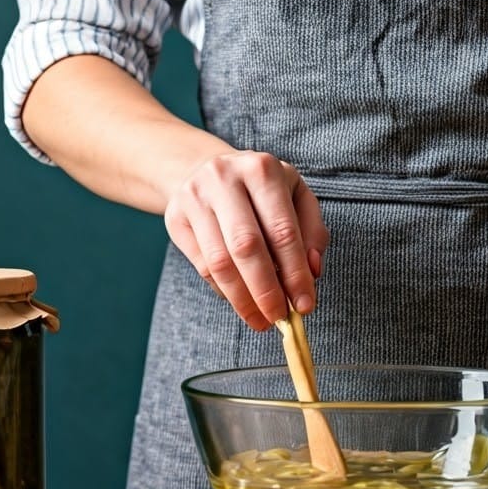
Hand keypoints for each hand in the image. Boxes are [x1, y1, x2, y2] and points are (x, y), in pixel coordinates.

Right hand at [163, 151, 328, 329]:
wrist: (205, 168)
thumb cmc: (260, 190)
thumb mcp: (295, 197)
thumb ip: (312, 233)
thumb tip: (312, 272)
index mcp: (262, 169)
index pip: (283, 231)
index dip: (295, 273)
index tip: (305, 305)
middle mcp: (224, 178)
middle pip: (246, 247)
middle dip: (266, 290)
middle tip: (279, 318)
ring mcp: (194, 197)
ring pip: (219, 261)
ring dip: (242, 299)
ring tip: (260, 320)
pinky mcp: (174, 217)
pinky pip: (202, 266)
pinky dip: (224, 290)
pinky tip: (241, 300)